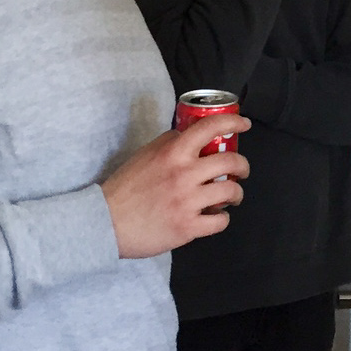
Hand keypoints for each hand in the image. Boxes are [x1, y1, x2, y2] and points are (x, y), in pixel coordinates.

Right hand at [101, 113, 250, 258]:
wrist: (106, 222)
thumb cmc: (125, 187)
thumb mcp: (145, 154)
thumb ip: (168, 143)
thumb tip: (188, 135)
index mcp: (172, 153)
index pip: (210, 128)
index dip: (233, 123)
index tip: (244, 125)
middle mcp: (184, 174)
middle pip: (231, 162)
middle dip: (243, 166)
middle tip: (241, 171)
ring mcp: (188, 202)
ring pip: (231, 192)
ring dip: (236, 193)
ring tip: (231, 197)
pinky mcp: (188, 227)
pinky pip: (220, 221)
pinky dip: (222, 218)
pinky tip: (215, 216)